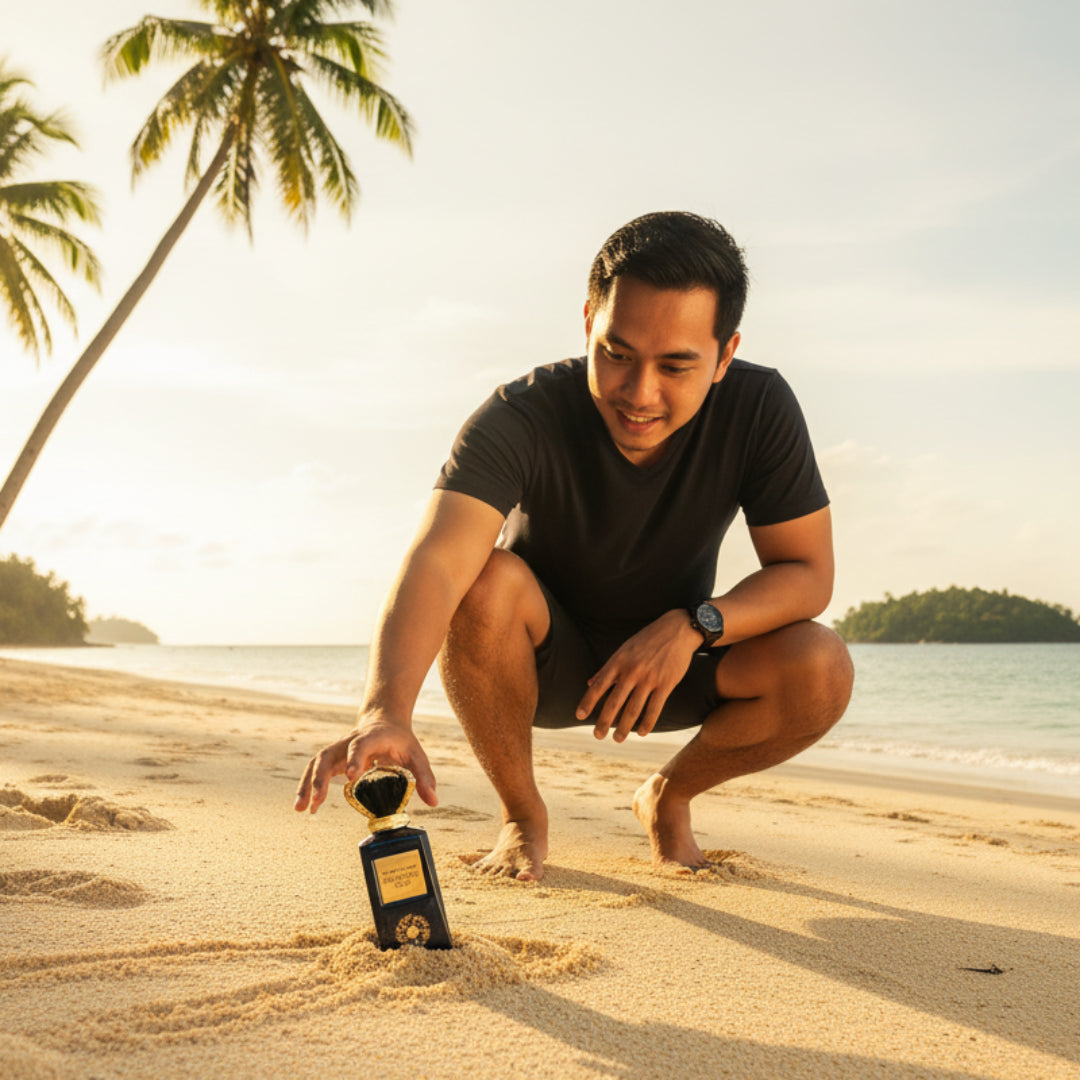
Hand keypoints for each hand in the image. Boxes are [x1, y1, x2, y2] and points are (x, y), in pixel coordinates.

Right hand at [293, 715, 437, 813]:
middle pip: (328, 755)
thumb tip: (433, 802)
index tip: (351, 776)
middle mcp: (349, 741)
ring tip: (301, 809)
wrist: (384, 720)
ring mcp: (338, 748)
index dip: (354, 759)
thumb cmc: (400, 740)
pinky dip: (307, 787)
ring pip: (316, 763)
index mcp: (371, 737)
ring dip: (306, 785)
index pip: (359, 746)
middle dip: (320, 778)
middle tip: (317, 800)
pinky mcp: (332, 757)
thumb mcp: (416, 755)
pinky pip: (314, 770)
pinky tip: (305, 807)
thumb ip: (424, 777)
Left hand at [575, 610, 701, 741]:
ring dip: (624, 727)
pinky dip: (647, 722)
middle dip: (604, 721)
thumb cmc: (647, 640)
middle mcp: (632, 671)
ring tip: (617, 739)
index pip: (599, 685)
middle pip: (615, 701)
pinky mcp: (666, 684)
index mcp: (619, 661)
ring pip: (634, 708)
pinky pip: (655, 708)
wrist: (677, 630)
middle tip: (597, 736)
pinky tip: (641, 733)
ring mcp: (649, 678)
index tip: (579, 716)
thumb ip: (607, 668)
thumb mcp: (624, 649)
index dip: (588, 701)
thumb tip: (589, 682)